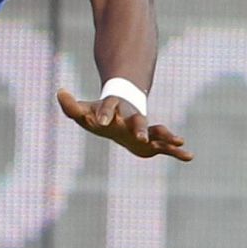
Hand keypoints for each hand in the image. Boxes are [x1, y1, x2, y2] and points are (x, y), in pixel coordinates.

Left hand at [56, 88, 191, 160]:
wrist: (120, 115)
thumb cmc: (98, 114)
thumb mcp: (82, 112)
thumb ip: (70, 105)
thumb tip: (60, 91)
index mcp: (113, 110)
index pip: (107, 108)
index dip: (103, 112)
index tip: (98, 120)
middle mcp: (131, 119)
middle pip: (137, 121)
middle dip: (138, 128)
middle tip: (139, 137)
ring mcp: (143, 129)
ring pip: (156, 131)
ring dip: (166, 135)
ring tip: (179, 140)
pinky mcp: (152, 141)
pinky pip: (166, 147)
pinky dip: (177, 151)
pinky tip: (189, 156)